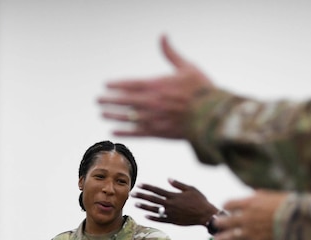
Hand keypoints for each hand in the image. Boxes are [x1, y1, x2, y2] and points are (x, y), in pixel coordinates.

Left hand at [100, 36, 214, 138]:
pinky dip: (125, 131)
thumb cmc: (202, 89)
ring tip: (102, 113)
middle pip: (124, 101)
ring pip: (128, 117)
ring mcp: (154, 118)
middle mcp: (152, 102)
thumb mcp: (186, 66)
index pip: (130, 84)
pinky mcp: (159, 132)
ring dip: (113, 115)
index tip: (105, 85)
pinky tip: (114, 131)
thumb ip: (170, 53)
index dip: (116, 85)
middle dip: (109, 100)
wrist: (212, 115)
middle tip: (97, 100)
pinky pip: (137, 132)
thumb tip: (163, 35)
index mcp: (157, 85)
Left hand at [131, 179, 218, 225]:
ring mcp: (171, 214)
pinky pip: (160, 220)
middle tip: (132, 193)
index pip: (157, 190)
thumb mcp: (190, 189)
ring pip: (154, 210)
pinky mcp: (173, 221)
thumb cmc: (200, 200)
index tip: (139, 184)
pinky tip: (145, 216)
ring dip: (144, 206)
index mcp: (173, 196)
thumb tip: (168, 179)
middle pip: (152, 199)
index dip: (147, 187)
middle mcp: (170, 205)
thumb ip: (178, 184)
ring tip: (136, 204)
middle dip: (141, 196)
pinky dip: (153, 218)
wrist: (205, 215)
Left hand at [214, 191, 292, 239]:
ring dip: (222, 239)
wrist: (300, 221)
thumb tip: (255, 194)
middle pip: (226, 220)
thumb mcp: (275, 196)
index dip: (227, 206)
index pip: (230, 203)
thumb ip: (262, 196)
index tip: (225, 208)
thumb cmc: (292, 207)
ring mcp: (250, 233)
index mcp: (250, 203)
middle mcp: (246, 217)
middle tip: (216, 225)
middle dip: (220, 223)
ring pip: (229, 237)